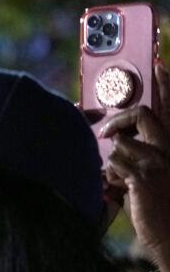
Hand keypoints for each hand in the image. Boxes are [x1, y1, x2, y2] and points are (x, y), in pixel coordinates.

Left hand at [103, 61, 169, 271]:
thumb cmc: (160, 207)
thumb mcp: (154, 176)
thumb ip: (139, 157)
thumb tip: (113, 147)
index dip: (167, 83)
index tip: (159, 63)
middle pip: (144, 114)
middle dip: (121, 119)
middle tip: (107, 132)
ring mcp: (158, 162)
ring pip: (121, 143)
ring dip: (112, 161)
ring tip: (120, 181)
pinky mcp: (143, 177)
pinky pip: (114, 163)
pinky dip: (109, 176)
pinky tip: (119, 190)